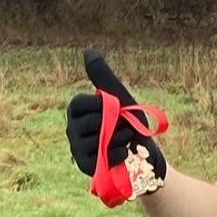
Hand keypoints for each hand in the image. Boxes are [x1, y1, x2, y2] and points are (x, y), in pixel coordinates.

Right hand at [65, 48, 166, 181]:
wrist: (146, 154)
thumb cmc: (132, 123)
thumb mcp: (119, 95)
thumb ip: (103, 76)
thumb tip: (88, 50)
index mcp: (76, 109)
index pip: (81, 102)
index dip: (104, 106)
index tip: (115, 109)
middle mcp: (71, 128)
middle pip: (94, 121)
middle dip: (117, 123)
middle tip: (123, 128)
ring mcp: (75, 147)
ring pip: (100, 138)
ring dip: (121, 138)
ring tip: (122, 141)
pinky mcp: (84, 165)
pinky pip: (103, 155)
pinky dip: (119, 153)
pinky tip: (121, 155)